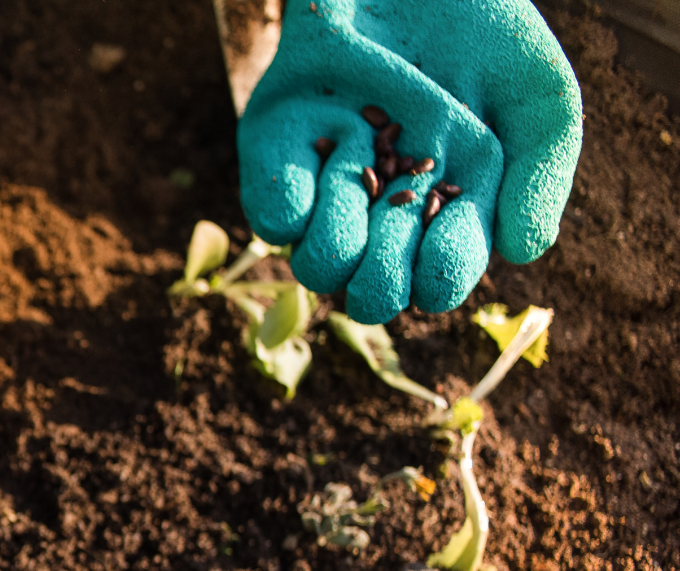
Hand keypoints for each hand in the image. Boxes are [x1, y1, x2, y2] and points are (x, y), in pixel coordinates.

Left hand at [237, 0, 581, 323]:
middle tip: (400, 200)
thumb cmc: (481, 33)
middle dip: (384, 269)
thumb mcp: (538, 95)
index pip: (436, 285)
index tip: (450, 225)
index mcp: (449, 210)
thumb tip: (521, 255)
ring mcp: (327, 185)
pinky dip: (295, 198)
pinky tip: (331, 143)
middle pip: (371, 293)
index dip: (440, 276)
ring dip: (339, 230)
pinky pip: (271, 218)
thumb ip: (543, 173)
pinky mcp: (278, 152)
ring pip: (317, 266)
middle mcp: (383, 212)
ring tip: (362, 155)